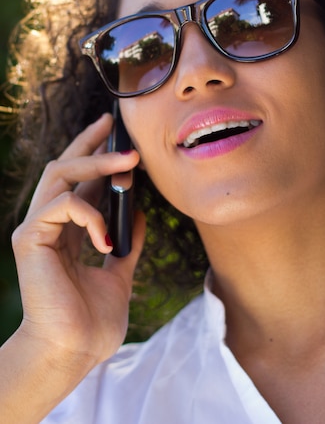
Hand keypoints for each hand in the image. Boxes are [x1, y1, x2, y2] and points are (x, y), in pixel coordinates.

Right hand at [11, 113, 143, 368]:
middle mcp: (48, 225)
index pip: (79, 181)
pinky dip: (90, 214)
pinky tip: (106, 239)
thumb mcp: (119, 272)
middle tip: (114, 124)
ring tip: (129, 162)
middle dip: (90, 142)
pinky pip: (62, 206)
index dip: (95, 154)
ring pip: (60, 175)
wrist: (72, 353)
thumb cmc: (91, 322)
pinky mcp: (30, 239)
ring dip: (96, 163)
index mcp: (66, 232)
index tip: (116, 133)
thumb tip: (140, 213)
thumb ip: (127, 242)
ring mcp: (36, 230)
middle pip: (64, 167)